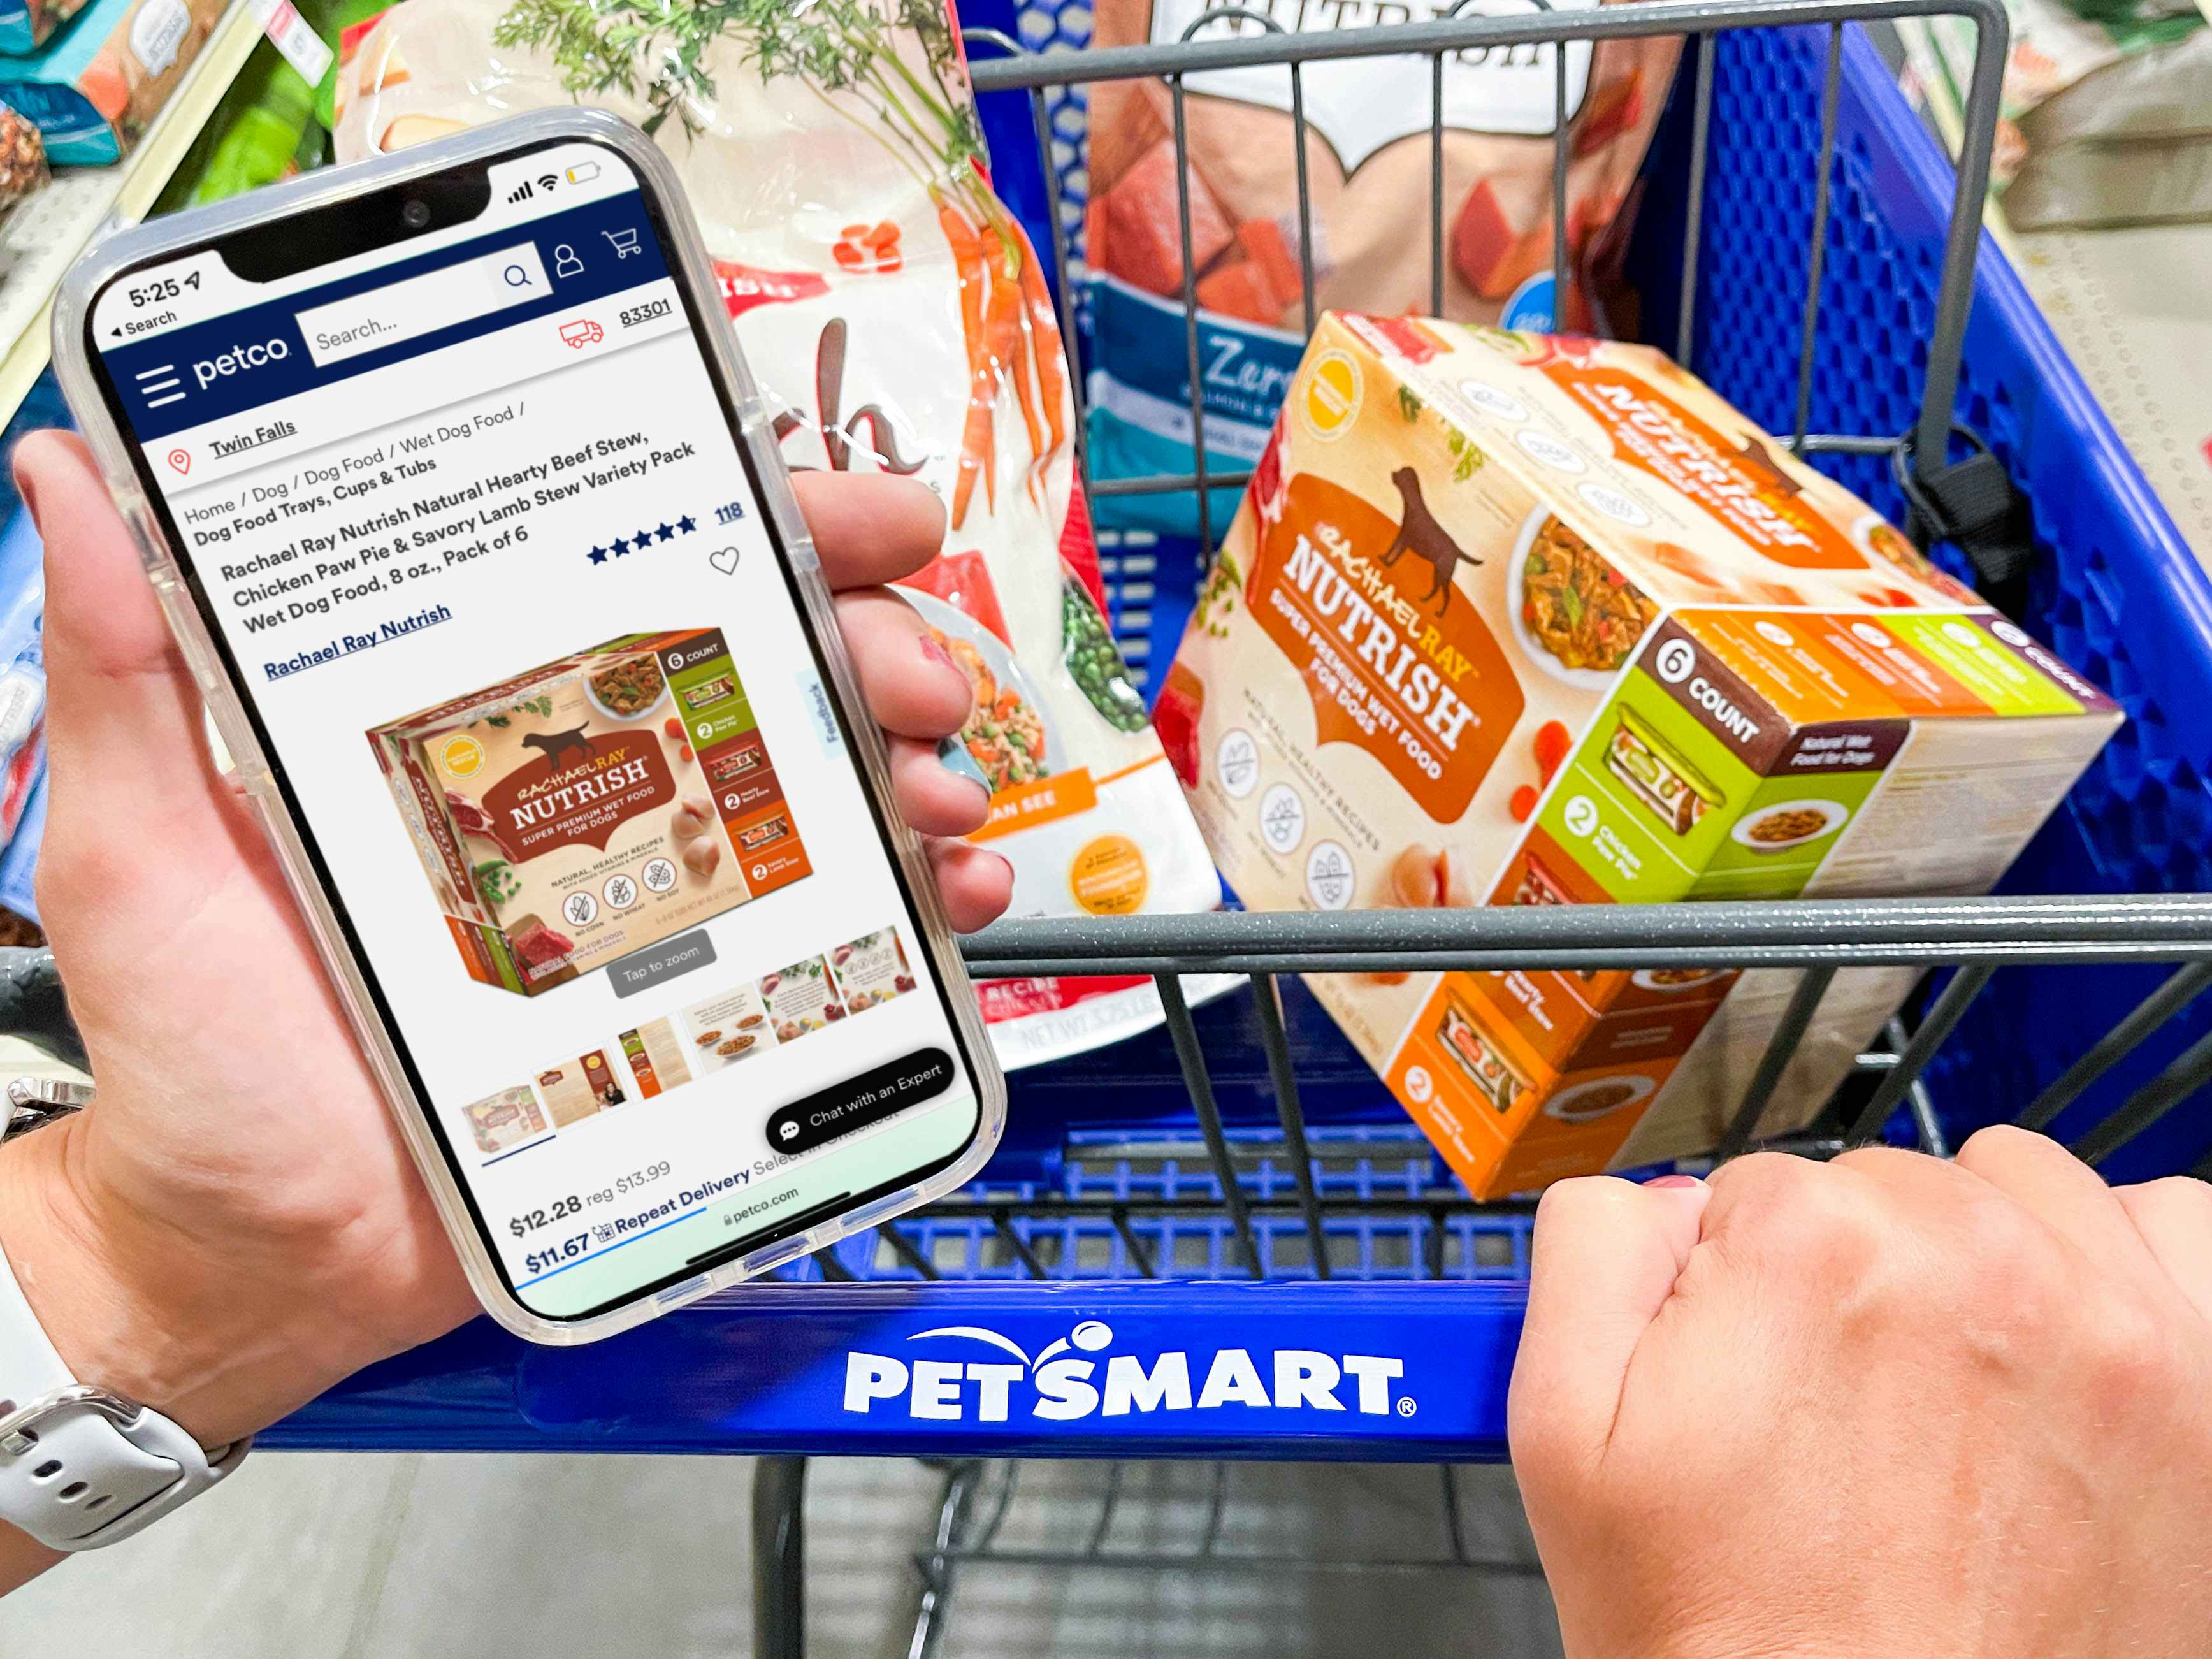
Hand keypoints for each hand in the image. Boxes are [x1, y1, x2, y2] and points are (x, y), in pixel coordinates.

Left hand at [0, 435, 1009, 1484]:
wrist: (258, 1254)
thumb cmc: (198, 1048)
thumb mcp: (141, 847)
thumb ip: (127, 671)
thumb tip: (62, 470)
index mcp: (481, 716)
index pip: (638, 566)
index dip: (765, 514)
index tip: (851, 508)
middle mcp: (590, 783)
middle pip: (773, 665)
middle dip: (878, 637)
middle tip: (913, 662)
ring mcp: (660, 893)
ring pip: (830, 787)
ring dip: (916, 759)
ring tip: (934, 783)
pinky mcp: (703, 998)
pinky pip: (841, 933)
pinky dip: (922, 899)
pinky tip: (947, 887)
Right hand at [1509, 1127, 2211, 1658]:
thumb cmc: (1737, 1636)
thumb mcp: (1565, 1433)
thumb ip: (1592, 1250)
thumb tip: (1665, 1196)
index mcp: (1810, 1248)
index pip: (1760, 1187)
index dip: (1740, 1280)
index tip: (1750, 1364)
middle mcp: (1974, 1262)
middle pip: (1890, 1185)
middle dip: (1856, 1270)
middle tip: (1834, 1401)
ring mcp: (2109, 1326)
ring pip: (2022, 1190)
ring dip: (1979, 1253)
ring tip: (1943, 1382)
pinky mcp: (2202, 1392)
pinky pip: (2176, 1227)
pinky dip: (2118, 1265)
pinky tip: (2063, 1349)